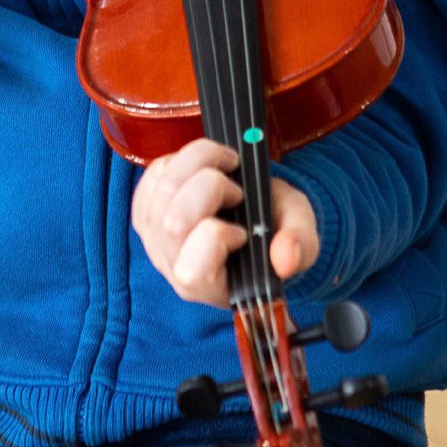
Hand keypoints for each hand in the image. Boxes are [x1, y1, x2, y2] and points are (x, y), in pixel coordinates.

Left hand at [131, 138, 319, 310]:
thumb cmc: (274, 228)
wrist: (257, 212)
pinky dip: (178, 161)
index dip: (218, 237)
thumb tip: (286, 258)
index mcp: (211, 286)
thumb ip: (300, 245)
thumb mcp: (301, 234)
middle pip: (173, 222)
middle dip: (211, 188)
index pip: (193, 270)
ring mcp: (154, 239)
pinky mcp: (146, 211)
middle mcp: (174, 267)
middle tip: (237, 190)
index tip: (243, 229)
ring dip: (197, 163)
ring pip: (161, 190)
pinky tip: (201, 166)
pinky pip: (151, 177)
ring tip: (226, 166)